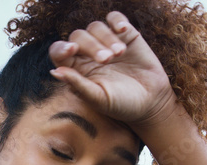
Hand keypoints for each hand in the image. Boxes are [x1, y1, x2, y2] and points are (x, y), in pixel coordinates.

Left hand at [48, 11, 176, 128]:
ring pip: (96, 27)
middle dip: (91, 46)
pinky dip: (117, 20)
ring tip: (119, 54)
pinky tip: (123, 30)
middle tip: (107, 60)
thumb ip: (77, 84)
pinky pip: (114, 18)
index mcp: (76, 69)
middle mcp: (88, 53)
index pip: (59, 51)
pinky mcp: (125, 35)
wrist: (151, 102)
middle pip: (78, 36)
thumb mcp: (98, 99)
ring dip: (106, 38)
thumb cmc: (121, 105)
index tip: (71, 50)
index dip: (61, 48)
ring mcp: (106, 42)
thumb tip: (54, 71)